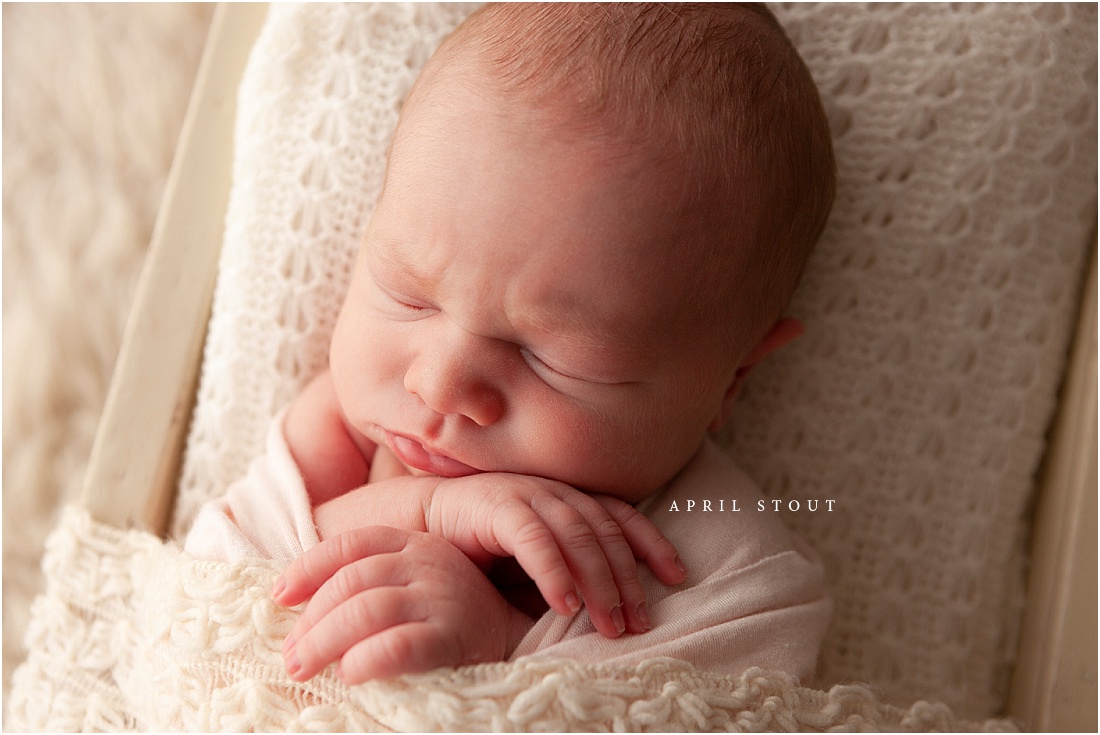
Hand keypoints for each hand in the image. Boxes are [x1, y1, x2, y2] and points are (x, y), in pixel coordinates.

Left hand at [272, 526, 533, 683]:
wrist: (514, 643)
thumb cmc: (447, 620)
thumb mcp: (412, 586)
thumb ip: (372, 583)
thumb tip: (298, 604)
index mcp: (414, 542)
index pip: (351, 545)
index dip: (308, 568)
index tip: (278, 597)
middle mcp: (428, 561)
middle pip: (351, 581)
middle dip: (311, 621)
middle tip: (290, 656)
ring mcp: (443, 595)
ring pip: (365, 610)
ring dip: (324, 642)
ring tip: (304, 668)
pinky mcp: (454, 633)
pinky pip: (397, 645)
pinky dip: (365, 659)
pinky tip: (350, 674)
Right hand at [314, 456, 687, 639]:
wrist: (413, 522)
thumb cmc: (475, 544)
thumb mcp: (529, 558)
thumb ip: (563, 569)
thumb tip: (604, 609)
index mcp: (566, 499)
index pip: (620, 516)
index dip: (650, 543)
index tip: (677, 577)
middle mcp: (552, 492)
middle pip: (605, 532)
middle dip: (627, 578)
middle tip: (639, 623)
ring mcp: (525, 494)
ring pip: (577, 536)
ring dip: (599, 582)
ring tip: (610, 624)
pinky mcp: (496, 505)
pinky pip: (534, 540)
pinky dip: (553, 572)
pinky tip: (565, 604)